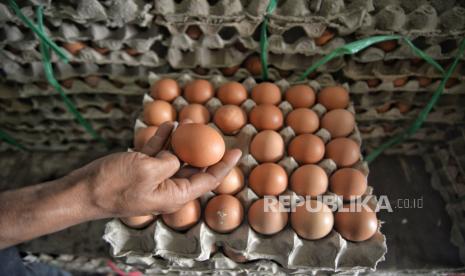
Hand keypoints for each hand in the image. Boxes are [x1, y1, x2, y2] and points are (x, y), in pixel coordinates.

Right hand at [69, 122, 241, 218]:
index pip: (208, 180)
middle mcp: (168, 188)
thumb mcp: (149, 170)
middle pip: (194, 167)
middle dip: (203, 148)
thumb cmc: (114, 184)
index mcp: (175, 195)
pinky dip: (164, 140)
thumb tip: (178, 154)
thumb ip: (170, 161)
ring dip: (183, 140)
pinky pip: (158, 152)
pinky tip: (170, 124)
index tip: (237, 152)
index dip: (224, 166)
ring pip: (176, 157)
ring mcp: (154, 178)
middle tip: (214, 131)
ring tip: (191, 120)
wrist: (82, 191)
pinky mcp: (141, 169)